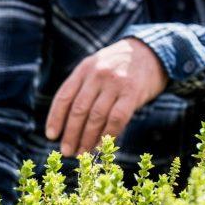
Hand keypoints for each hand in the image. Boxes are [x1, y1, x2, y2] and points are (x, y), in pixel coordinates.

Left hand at [45, 37, 167, 156]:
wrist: (152, 51)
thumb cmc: (121, 65)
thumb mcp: (98, 65)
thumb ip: (83, 86)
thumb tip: (68, 122)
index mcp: (85, 68)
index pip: (64, 96)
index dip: (55, 118)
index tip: (52, 136)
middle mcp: (98, 74)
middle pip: (79, 109)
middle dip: (71, 134)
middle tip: (67, 151)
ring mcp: (116, 83)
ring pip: (96, 117)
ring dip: (87, 138)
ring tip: (82, 152)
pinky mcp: (133, 92)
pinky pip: (116, 118)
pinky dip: (107, 135)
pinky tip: (101, 145)